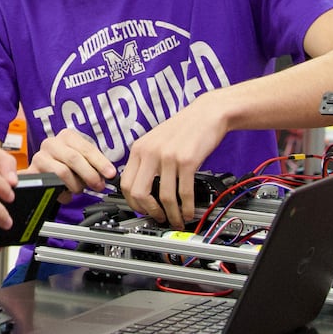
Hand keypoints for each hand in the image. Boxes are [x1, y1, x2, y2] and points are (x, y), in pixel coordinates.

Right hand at [29, 127, 115, 195]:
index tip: (110, 174)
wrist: (44, 174)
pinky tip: (66, 194)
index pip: (86, 148)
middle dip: (89, 174)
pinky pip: (50, 184)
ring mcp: (40, 157)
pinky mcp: (32, 172)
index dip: (100, 162)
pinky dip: (61, 192)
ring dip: (75, 185)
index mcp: (67, 136)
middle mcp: (51, 143)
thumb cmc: (67, 166)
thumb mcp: (81, 160)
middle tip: (98, 185)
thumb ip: (94, 165)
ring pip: (62, 172)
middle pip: (74, 158)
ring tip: (78, 190)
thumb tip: (108, 175)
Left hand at [119, 99, 228, 227]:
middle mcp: (150, 152)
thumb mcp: (156, 141)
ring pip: (164, 197)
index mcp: (139, 149)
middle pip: (138, 193)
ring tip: (178, 219)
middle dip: (148, 212)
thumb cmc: (183, 128)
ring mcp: (168, 157)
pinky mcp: (187, 161)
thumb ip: (146, 161)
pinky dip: (187, 207)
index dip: (133, 203)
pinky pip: (184, 192)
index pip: (126, 183)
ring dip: (171, 214)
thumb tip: (142, 189)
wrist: (206, 113)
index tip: (142, 211)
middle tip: (158, 218)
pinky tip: (189, 211)